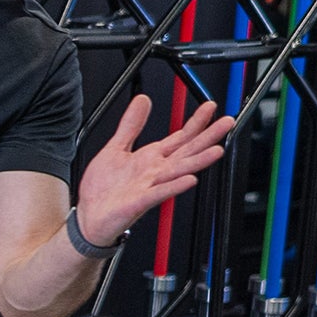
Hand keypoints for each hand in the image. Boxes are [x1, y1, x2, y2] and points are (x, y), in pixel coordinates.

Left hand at [75, 95, 231, 246]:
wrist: (88, 217)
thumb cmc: (103, 189)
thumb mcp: (115, 148)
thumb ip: (130, 125)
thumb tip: (142, 100)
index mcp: (151, 159)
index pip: (180, 138)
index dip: (196, 122)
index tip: (210, 107)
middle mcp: (155, 172)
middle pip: (187, 152)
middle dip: (207, 137)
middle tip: (227, 122)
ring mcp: (149, 187)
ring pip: (178, 172)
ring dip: (198, 162)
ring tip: (216, 151)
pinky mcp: (138, 202)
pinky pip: (158, 193)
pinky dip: (174, 186)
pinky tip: (189, 180)